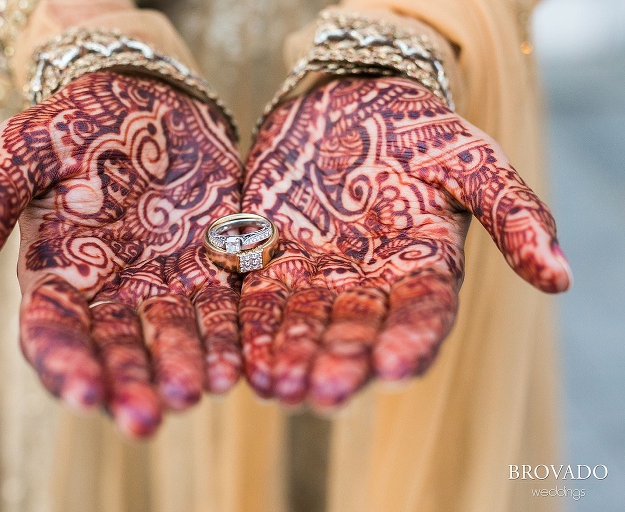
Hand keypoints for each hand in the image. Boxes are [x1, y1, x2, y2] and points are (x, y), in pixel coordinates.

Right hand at [0, 72, 242, 436]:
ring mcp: (163, 282)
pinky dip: (225, 338)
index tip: (83, 394)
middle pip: (117, 350)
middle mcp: (110, 291)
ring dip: (182, 369)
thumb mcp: (23, 151)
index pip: (53, 332)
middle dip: (130, 385)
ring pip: (171, 338)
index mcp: (57, 273)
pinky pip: (218, 309)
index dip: (65, 364)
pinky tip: (235, 366)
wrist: (147, 96)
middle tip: (147, 420)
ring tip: (195, 392)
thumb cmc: (75, 121)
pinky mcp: (212, 266)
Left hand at [240, 77, 570, 409]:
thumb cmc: (418, 129)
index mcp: (424, 268)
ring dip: (292, 358)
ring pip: (306, 325)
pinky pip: (261, 298)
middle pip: (357, 332)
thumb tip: (560, 278)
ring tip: (278, 389)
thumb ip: (513, 214)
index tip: (396, 369)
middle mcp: (370, 283)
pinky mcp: (271, 258)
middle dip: (341, 364)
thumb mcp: (473, 161)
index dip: (411, 342)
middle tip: (324, 395)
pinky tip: (246, 360)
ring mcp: (319, 274)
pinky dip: (254, 329)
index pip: (422, 315)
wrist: (349, 98)